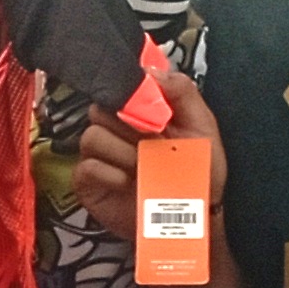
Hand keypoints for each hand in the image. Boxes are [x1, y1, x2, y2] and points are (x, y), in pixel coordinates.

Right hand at [68, 67, 220, 239]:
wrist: (196, 218)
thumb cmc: (201, 171)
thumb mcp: (202, 125)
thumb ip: (181, 91)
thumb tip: (150, 69)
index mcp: (140, 113)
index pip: (118, 88)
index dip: (129, 94)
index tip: (151, 110)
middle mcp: (115, 131)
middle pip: (99, 109)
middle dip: (127, 125)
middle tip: (152, 141)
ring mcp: (100, 157)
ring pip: (91, 136)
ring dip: (122, 152)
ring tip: (144, 167)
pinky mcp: (89, 183)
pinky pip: (86, 167)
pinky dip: (109, 173)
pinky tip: (130, 182)